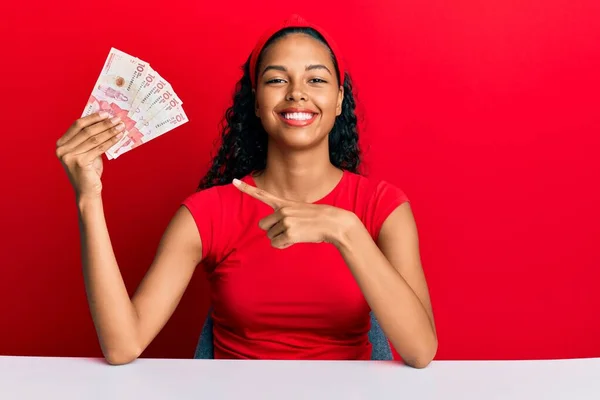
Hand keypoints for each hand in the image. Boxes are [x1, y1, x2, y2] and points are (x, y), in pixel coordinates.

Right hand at [55, 112, 124, 198]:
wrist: (87, 191)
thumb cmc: (88, 171)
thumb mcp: (86, 152)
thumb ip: (89, 139)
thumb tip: (105, 122)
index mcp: (61, 144)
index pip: (77, 125)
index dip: (92, 118)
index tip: (106, 113)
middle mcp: (62, 149)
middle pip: (86, 131)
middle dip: (104, 124)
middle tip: (117, 119)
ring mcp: (69, 156)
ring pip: (94, 139)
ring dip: (109, 131)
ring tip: (121, 127)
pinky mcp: (80, 162)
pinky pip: (99, 148)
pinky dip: (111, 141)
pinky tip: (119, 137)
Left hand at [233, 178, 358, 248]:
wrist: (334, 223)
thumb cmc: (318, 219)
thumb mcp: (300, 211)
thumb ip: (284, 216)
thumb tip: (273, 233)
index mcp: (284, 203)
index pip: (262, 194)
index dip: (246, 189)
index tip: (233, 181)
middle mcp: (282, 211)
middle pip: (263, 226)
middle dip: (272, 231)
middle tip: (288, 230)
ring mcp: (286, 222)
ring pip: (270, 237)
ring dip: (281, 239)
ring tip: (297, 233)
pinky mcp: (289, 233)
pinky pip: (277, 244)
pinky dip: (284, 245)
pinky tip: (296, 240)